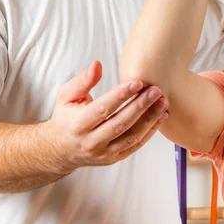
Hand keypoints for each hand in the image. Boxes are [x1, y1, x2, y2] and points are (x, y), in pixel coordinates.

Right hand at [46, 61, 168, 171]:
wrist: (61, 150)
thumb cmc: (66, 117)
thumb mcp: (66, 96)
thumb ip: (82, 80)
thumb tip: (97, 65)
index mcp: (78, 124)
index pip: (103, 109)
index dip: (121, 95)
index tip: (138, 82)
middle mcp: (91, 142)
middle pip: (120, 123)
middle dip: (140, 106)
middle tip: (156, 90)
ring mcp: (104, 153)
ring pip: (131, 137)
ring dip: (150, 119)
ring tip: (163, 102)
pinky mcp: (114, 158)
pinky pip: (136, 145)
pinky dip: (150, 131)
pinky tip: (161, 116)